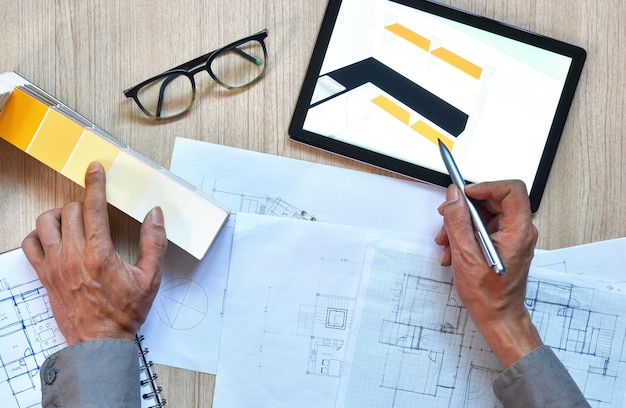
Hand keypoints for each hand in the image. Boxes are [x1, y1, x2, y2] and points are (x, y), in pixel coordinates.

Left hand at [21, 162, 167, 344]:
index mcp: (100, 254)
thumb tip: (154, 215)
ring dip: (60, 215)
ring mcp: (55, 265)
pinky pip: (30, 244)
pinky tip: (54, 238)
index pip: (93, 207)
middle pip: (69, 210)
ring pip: (46, 222)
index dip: (94, 183)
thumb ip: (154, 243)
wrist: (99, 341)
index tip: (94, 168)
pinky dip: (39, 235)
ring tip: (72, 221)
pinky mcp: (44, 275)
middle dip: (83, 204)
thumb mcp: (150, 278)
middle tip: (94, 211)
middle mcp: (73, 256)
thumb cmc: (124, 312)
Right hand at [434, 180, 541, 367]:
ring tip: (446, 242)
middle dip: (466, 209)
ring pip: (485, 215)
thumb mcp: (466, 255)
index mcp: (519, 230)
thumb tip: (454, 198)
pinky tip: (453, 251)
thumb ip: (458, 222)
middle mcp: (520, 231)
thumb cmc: (489, 295)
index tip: (464, 194)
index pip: (510, 190)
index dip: (485, 187)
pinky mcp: (504, 244)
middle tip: (447, 217)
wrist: (497, 318)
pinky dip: (466, 235)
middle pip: (494, 201)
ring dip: (461, 225)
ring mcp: (512, 238)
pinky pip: (484, 229)